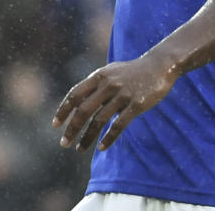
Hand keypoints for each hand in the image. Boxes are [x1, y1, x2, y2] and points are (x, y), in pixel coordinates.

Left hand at [53, 53, 178, 151]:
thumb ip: (94, 84)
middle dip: (71, 129)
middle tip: (64, 143)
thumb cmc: (132, 71)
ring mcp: (123, 94)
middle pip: (83, 110)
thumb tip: (76, 100)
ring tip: (80, 149)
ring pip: (99, 120)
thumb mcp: (110, 72)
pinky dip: (108, 138)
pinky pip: (119, 125)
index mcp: (99, 76)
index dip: (63, 110)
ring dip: (87, 137)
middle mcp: (108, 84)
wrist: (159, 65)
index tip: (56, 125)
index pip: (75, 94)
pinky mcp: (136, 104)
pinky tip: (101, 147)